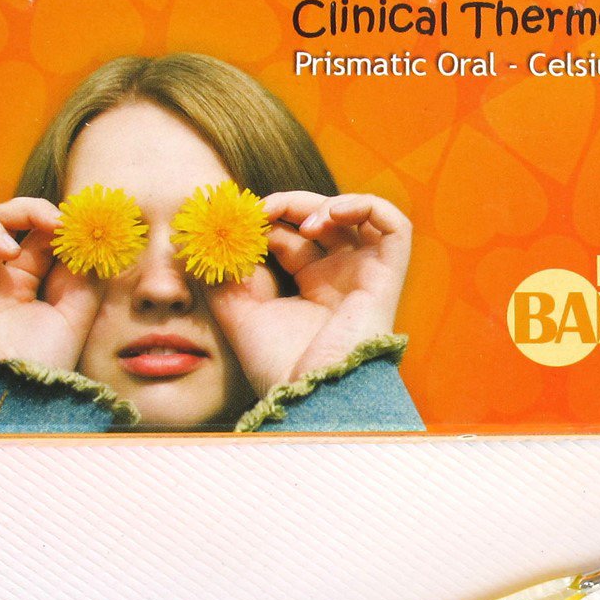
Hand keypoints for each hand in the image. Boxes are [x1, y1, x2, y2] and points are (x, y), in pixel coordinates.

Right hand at [0, 197, 101, 397]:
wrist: (10, 399)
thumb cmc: (41, 366)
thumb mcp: (74, 318)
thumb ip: (84, 278)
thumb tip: (88, 239)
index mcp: (21, 282)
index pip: (30, 232)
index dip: (48, 218)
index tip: (70, 221)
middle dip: (23, 210)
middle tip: (49, 220)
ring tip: (8, 250)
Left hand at [210, 192, 410, 395]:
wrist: (311, 395)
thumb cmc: (278, 367)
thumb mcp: (239, 313)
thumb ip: (222, 276)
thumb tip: (204, 238)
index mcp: (310, 287)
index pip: (290, 234)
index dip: (266, 220)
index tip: (239, 222)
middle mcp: (340, 278)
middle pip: (319, 219)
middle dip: (288, 206)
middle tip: (259, 212)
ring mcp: (364, 275)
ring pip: (358, 215)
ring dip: (325, 203)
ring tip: (301, 220)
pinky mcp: (387, 276)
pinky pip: (395, 226)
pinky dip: (365, 206)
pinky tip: (330, 215)